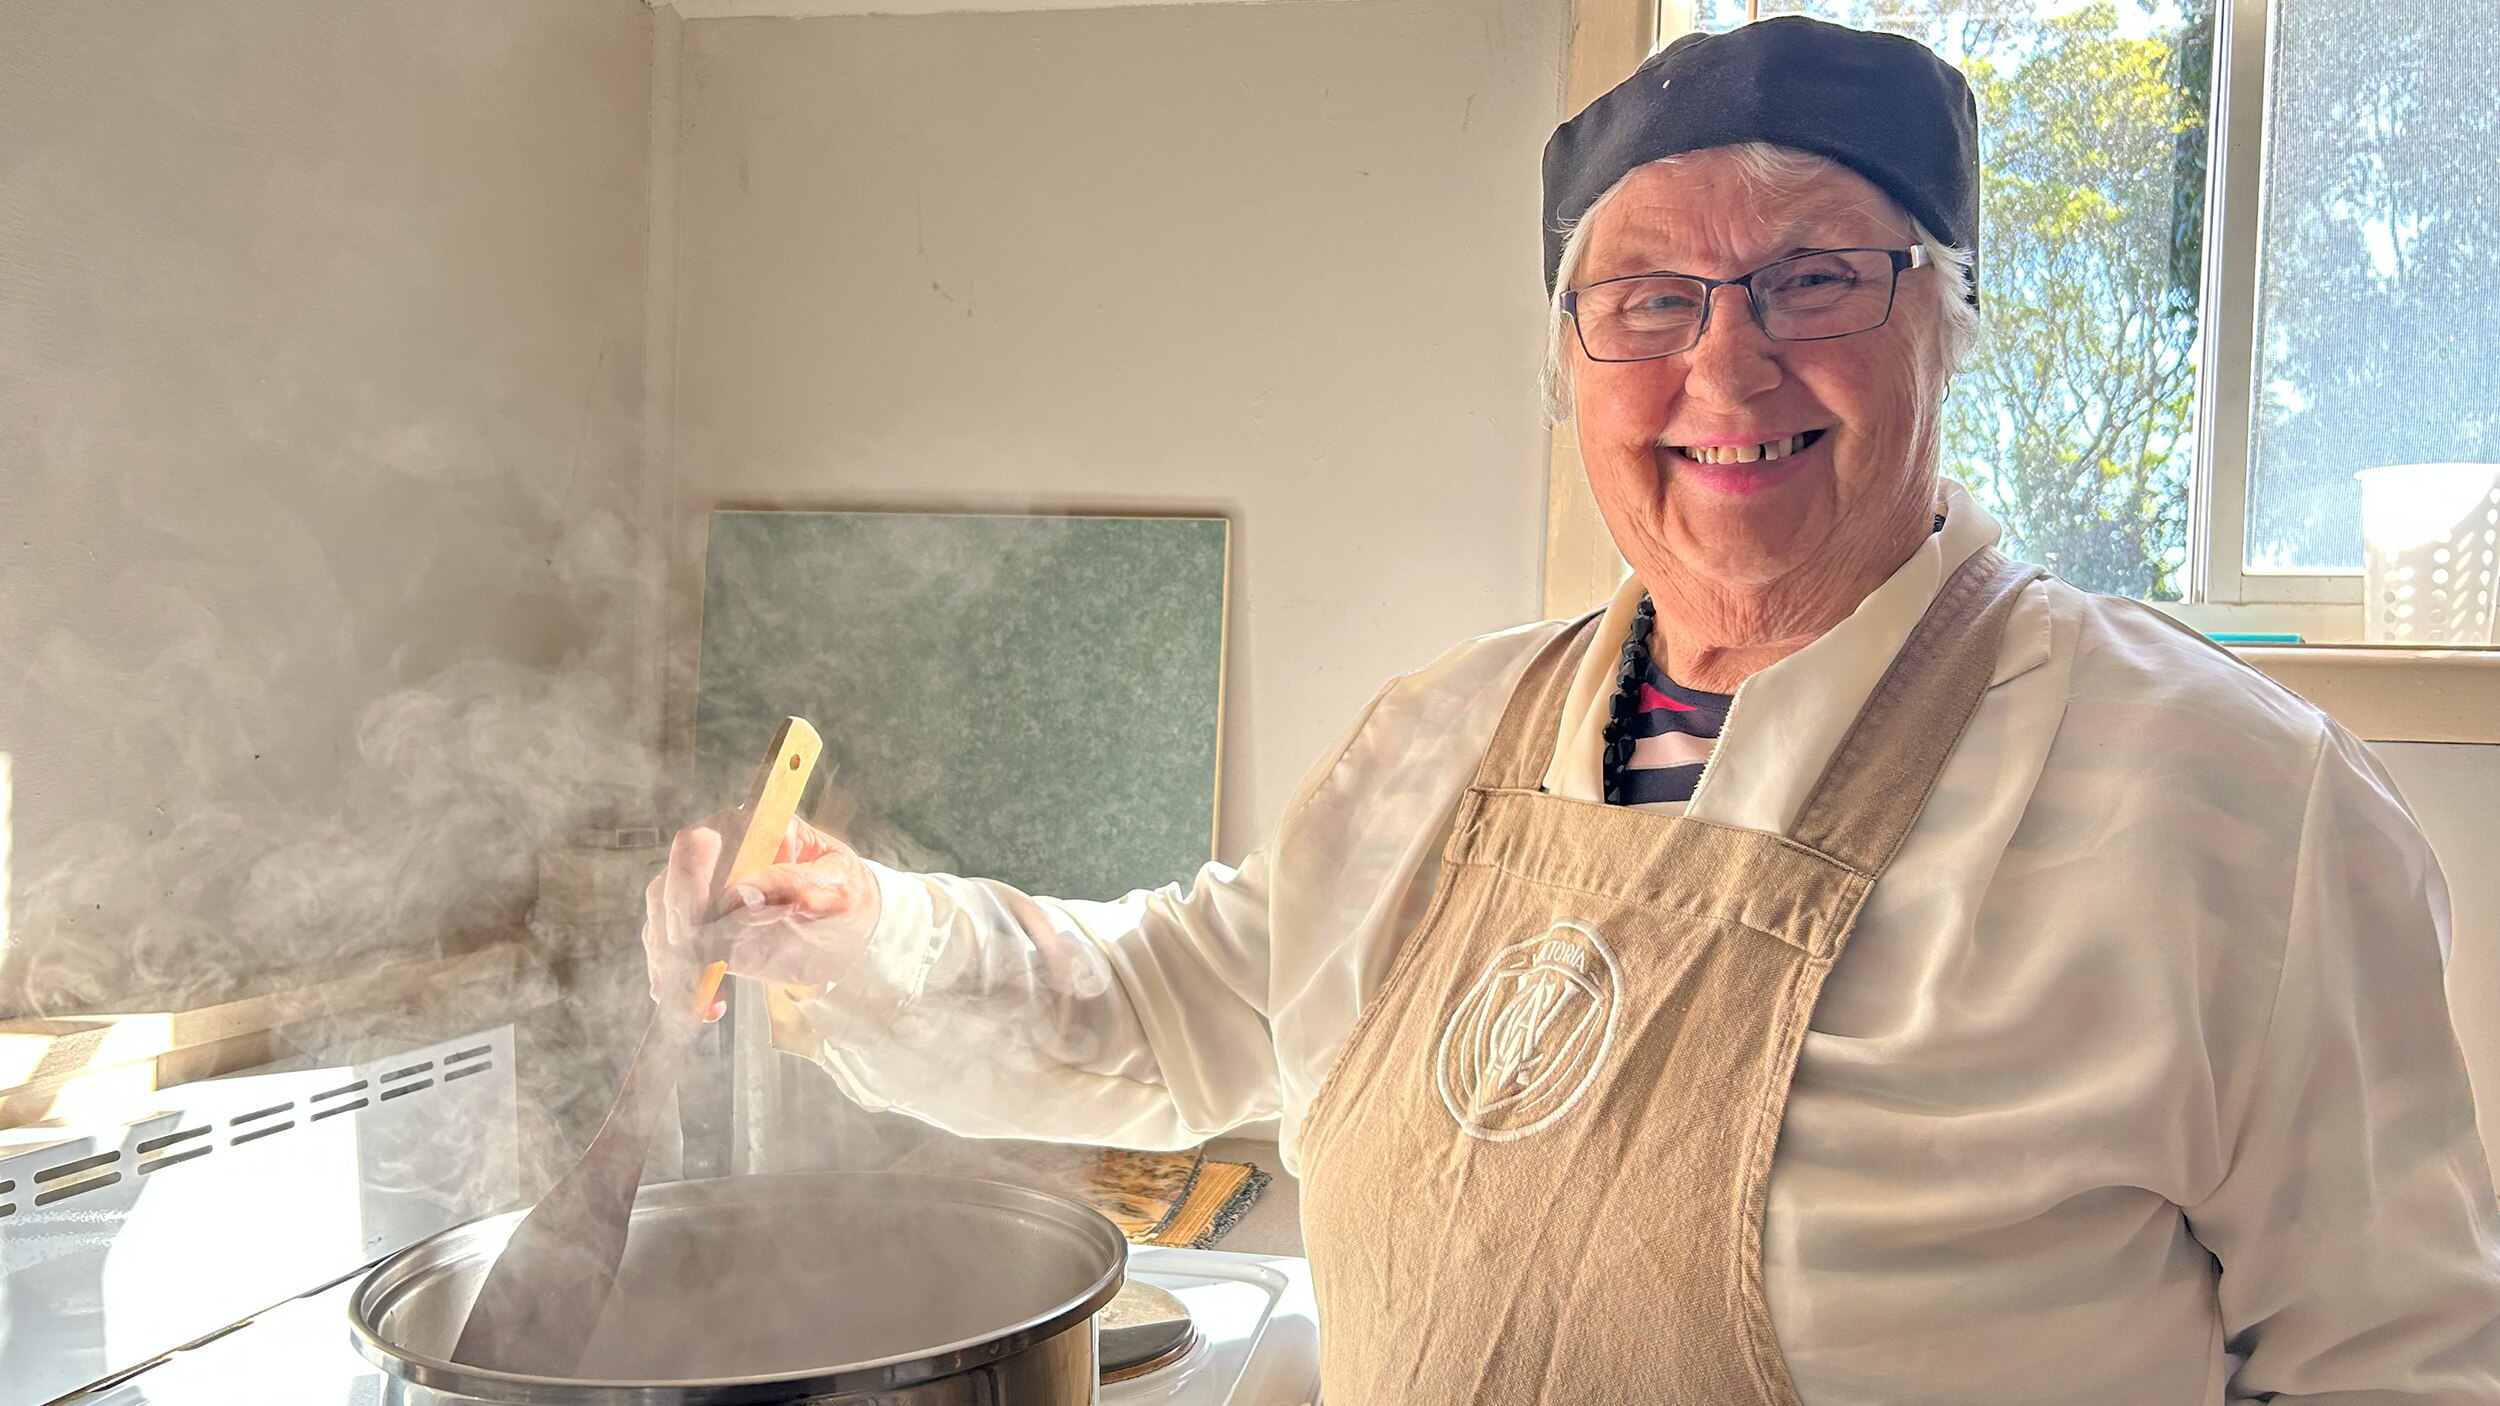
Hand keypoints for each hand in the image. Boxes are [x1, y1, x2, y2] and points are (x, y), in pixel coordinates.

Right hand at [641, 814, 883, 1017]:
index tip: (698, 928)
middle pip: (669, 885)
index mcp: (749, 830)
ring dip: (673, 963)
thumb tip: (741, 894)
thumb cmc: (845, 896)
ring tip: (702, 999)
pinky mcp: (699, 933)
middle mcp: (716, 856)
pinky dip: (679, 981)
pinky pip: (671, 953)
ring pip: (662, 921)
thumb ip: (795, 885)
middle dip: (676, 931)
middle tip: (698, 967)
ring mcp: (702, 895)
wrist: (846, 932)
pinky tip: (704, 1006)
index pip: (698, 845)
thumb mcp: (837, 889)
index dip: (689, 885)